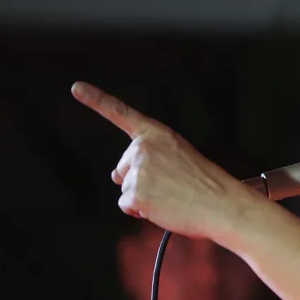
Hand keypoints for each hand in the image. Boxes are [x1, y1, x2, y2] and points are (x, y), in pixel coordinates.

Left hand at [71, 82, 257, 242]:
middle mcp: (143, 148)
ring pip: (126, 189)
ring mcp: (138, 171)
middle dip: (138, 179)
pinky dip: (141, 211)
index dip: (97, 99)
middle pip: (123, 168)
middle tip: (169, 187)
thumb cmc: (206, 185)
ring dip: (143, 197)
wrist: (222, 205)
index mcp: (158, 135)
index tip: (76, 88)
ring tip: (171, 198)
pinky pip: (127, 205)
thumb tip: (119, 177)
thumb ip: (151, 158)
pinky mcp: (135, 194)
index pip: (122, 114)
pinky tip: (163, 208)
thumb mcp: (181, 157)